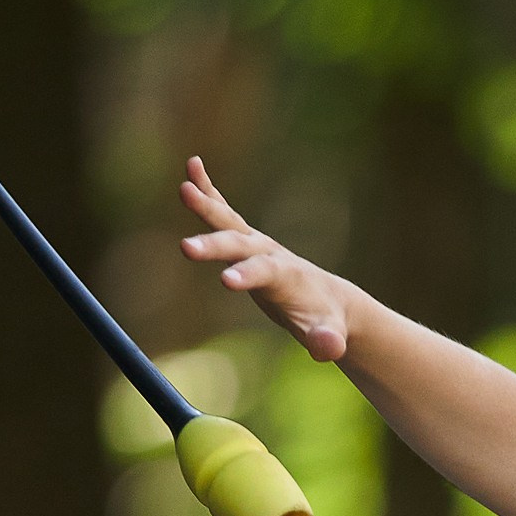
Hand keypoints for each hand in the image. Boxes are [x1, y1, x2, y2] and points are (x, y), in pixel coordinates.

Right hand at [178, 158, 352, 361]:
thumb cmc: (326, 321)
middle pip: (239, 245)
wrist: (331, 299)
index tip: (225, 281)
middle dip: (214, 247)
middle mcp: (270, 253)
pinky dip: (208, 191)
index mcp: (286, 276)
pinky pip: (225, 212)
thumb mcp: (329, 335)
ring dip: (207, 204)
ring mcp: (258, 244)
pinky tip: (192, 167)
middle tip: (185, 248)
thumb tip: (329, 348)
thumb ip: (328, 340)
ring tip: (184, 188)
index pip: (264, 273)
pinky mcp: (247, 241)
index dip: (247, 276)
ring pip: (229, 220)